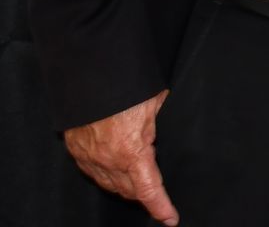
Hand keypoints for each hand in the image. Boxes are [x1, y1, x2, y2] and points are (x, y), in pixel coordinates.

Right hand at [63, 90, 178, 224]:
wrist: (88, 77)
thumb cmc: (125, 87)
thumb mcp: (154, 104)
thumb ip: (156, 124)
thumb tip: (159, 128)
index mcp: (133, 152)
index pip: (150, 189)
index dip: (161, 207)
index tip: (170, 218)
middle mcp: (109, 161)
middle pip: (130, 190)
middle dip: (145, 193)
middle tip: (157, 190)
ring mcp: (90, 158)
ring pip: (110, 184)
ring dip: (126, 185)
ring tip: (139, 177)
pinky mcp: (76, 150)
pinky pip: (94, 172)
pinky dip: (107, 174)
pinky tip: (116, 167)